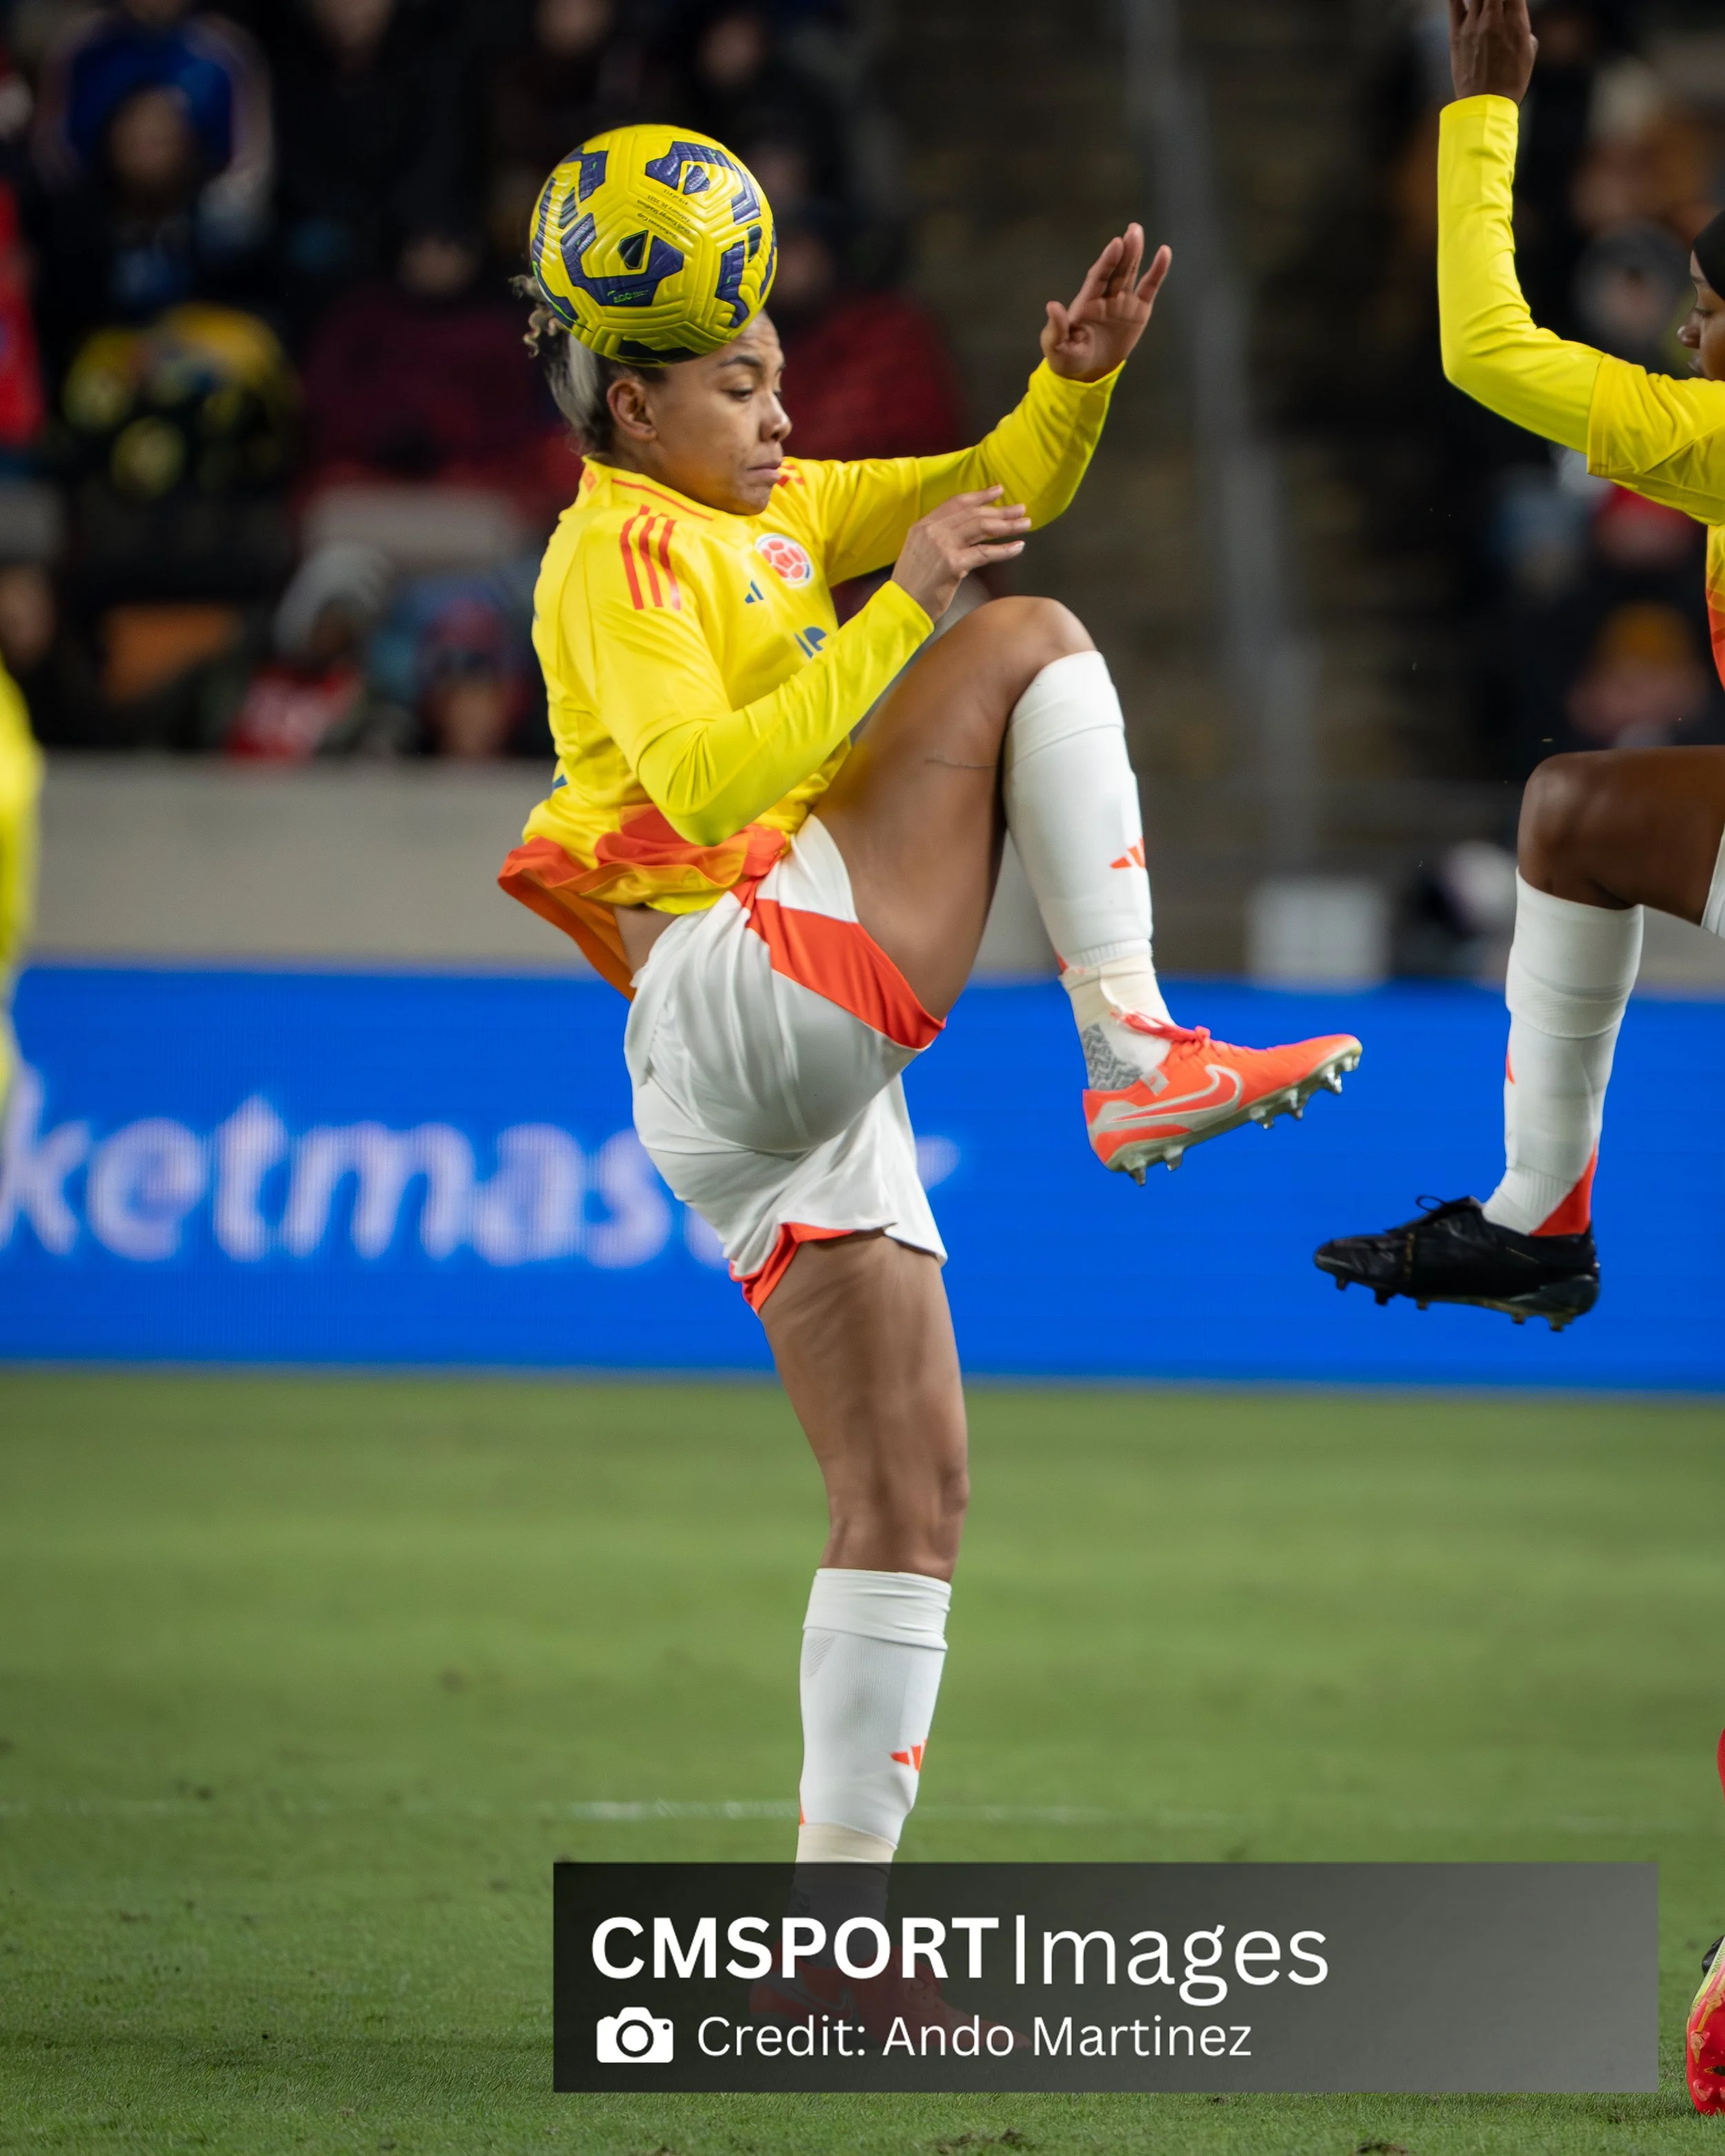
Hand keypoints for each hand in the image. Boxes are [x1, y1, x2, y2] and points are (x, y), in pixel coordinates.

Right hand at [891, 487, 1029, 620]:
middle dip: (1000, 510)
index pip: (956, 503)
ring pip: (981, 527)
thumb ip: (938, 538)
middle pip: (973, 513)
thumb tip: (966, 533)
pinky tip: (1018, 547)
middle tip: (1020, 509)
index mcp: (923, 525)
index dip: (980, 496)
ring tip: (1025, 523)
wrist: (901, 607)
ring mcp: (942, 546)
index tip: (998, 491)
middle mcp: (932, 531)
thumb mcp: (920, 553)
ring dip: (1007, 525)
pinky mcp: (953, 564)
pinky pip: (984, 553)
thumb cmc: (912, 585)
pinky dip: (1004, 550)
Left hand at [1042, 224, 1171, 383]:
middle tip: (1133, 230)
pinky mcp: (1139, 310)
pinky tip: (1164, 253)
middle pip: (1116, 270)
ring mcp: (1123, 301)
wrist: (1087, 372)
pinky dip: (1157, 272)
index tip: (1115, 245)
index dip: (1107, 261)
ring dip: (1135, 253)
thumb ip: (1056, 328)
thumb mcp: (1057, 347)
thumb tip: (1052, 306)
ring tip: (1138, 233)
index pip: (1098, 277)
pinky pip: (1149, 288)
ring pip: (1130, 273)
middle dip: (1124, 251)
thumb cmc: (1069, 357)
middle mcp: (1106, 296)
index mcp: (1087, 302)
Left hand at [1449, 0, 1536, 102]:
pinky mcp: (1456, 34)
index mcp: (1516, 20)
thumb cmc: (1511, 81)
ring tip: (1482, 2)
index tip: (1508, 0)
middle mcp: (1494, 18)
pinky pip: (1454, 3)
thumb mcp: (1529, 50)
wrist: (1486, 104)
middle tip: (1495, 2)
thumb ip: (1522, 25)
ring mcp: (1473, 25)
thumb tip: (1516, 15)